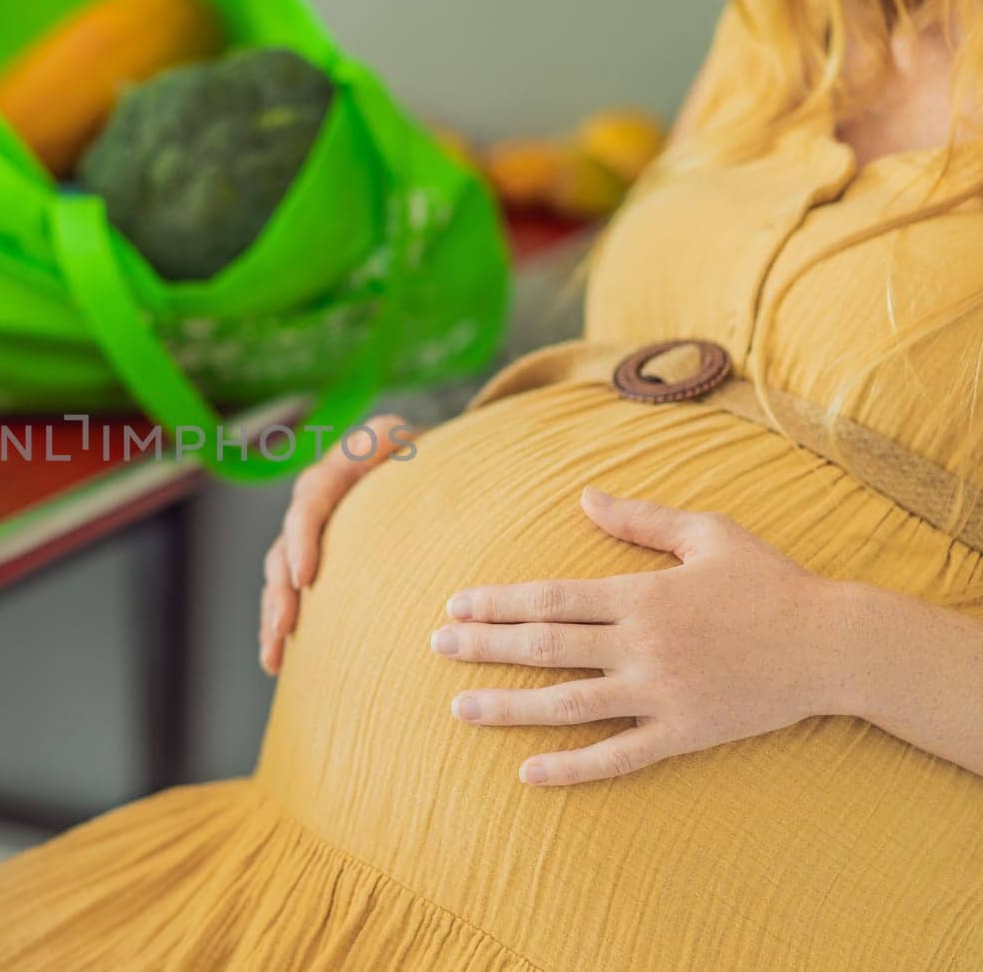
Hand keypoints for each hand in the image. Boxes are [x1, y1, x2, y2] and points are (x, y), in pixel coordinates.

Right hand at [260, 414, 415, 674]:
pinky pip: (291, 592)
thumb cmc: (443, 460)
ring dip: (275, 615)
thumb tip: (419, 472)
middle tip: (285, 627)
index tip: (306, 579)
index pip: (311, 500)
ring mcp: (315, 529)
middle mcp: (320, 496)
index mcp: (344, 465)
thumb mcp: (432, 450)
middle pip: (286, 542)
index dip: (302, 539)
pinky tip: (279, 663)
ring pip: (280, 574)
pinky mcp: (318, 559)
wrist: (438, 465)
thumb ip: (421, 456)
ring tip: (275, 656)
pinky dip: (283, 626)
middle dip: (281, 589)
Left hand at [432, 488, 845, 785]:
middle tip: (436, 647)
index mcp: (641, 594)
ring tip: (459, 709)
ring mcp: (660, 693)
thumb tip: (584, 496)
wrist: (834, 644)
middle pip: (545, 646)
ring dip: (508, 707)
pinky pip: (618, 756)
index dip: (497, 602)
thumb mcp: (707, 533)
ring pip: (567, 704)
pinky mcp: (683, 734)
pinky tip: (528, 774)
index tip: (454, 605)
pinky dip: (572, 769)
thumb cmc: (770, 581)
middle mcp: (641, 644)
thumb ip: (640, 519)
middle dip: (484, 647)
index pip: (550, 598)